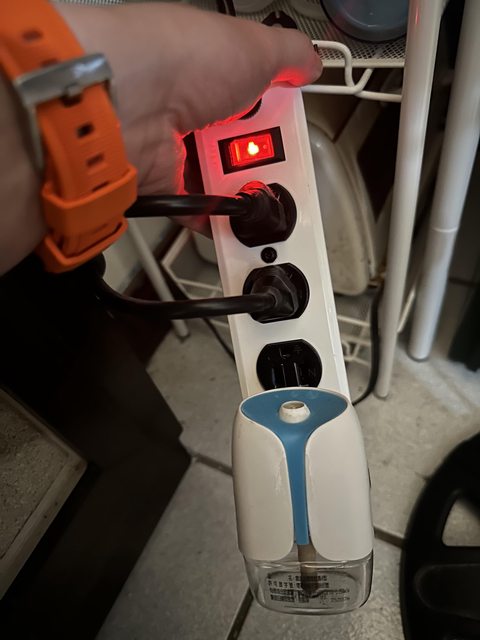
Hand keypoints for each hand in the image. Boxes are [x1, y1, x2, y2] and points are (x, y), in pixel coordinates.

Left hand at [57, 3, 321, 195]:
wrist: (131, 100)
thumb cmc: (184, 60)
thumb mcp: (256, 46)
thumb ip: (290, 55)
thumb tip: (310, 61)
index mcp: (212, 70)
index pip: (254, 96)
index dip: (275, 113)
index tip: (290, 127)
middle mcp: (192, 107)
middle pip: (240, 143)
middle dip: (263, 157)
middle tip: (277, 162)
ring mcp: (176, 145)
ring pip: (221, 175)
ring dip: (243, 186)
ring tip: (260, 188)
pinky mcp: (162, 180)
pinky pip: (196, 204)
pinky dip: (215, 214)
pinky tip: (234, 217)